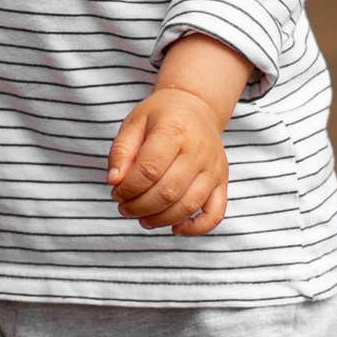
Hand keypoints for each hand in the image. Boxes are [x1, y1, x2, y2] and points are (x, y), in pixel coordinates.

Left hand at [107, 83, 228, 235]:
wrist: (196, 107)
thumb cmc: (161, 117)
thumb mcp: (134, 123)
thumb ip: (121, 151)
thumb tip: (114, 181)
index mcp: (175, 130)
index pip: (149, 169)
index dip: (128, 188)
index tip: (116, 192)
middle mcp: (198, 151)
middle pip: (168, 192)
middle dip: (140, 206)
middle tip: (125, 208)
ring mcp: (213, 169)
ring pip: (188, 206)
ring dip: (160, 219)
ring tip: (142, 218)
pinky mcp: (222, 182)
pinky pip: (215, 214)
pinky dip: (196, 228)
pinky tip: (175, 228)